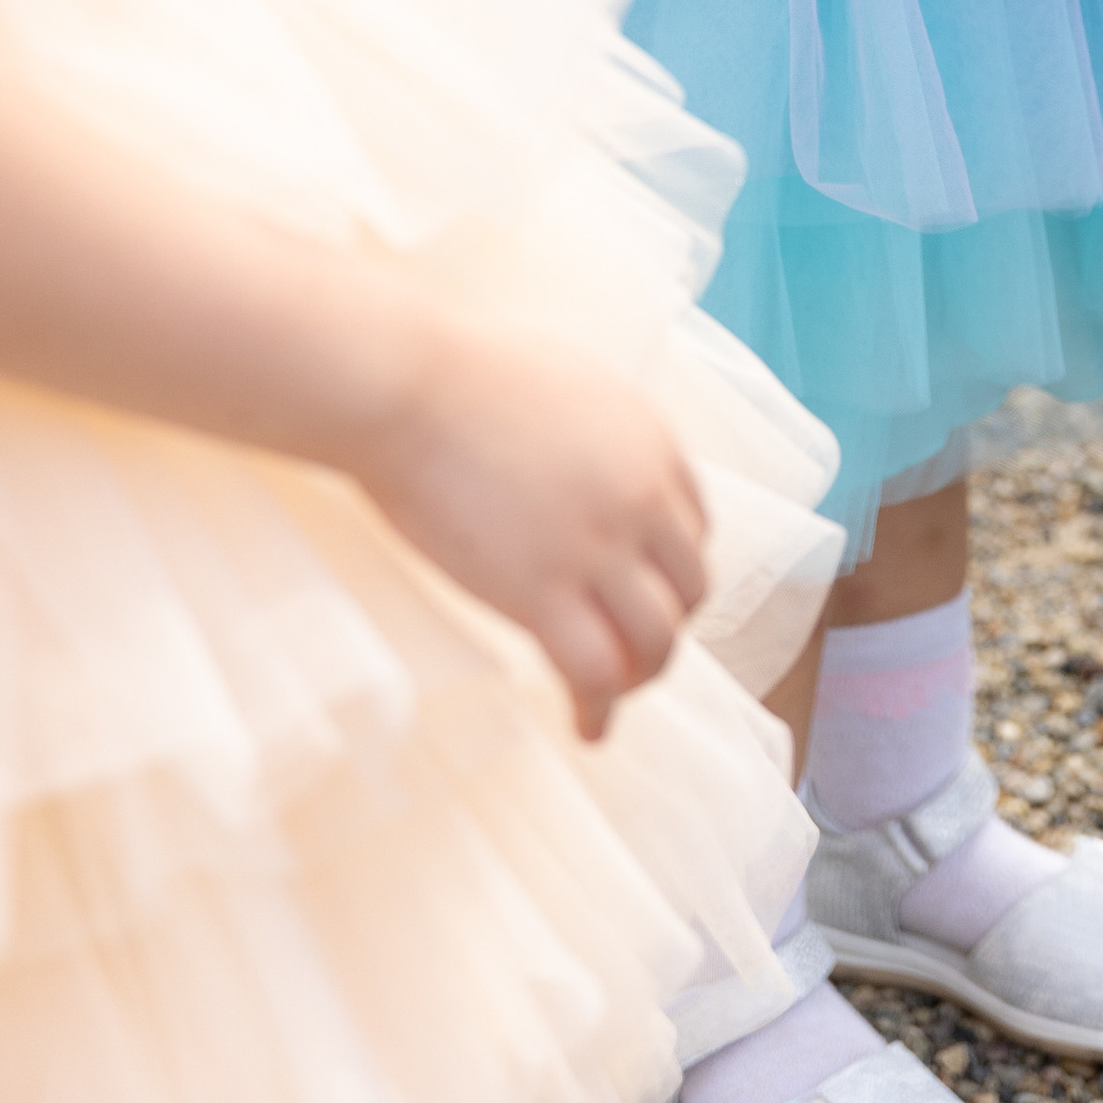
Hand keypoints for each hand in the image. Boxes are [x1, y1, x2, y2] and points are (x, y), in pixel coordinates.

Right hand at [347, 309, 709, 740]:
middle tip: (631, 650)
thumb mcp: (571, 384)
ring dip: (640, 676)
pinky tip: (586, 727)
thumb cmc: (464, 375)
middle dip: (665, 625)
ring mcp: (597, 548)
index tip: (646, 594)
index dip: (672, 572)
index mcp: (652, 444)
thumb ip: (604, 433)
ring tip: (612, 694)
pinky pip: (596, 671)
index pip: (694, 530)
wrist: (408, 389)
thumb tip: (600, 461)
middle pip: (688, 589)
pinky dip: (599, 709)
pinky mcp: (543, 593)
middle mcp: (642, 498)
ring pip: (656, 640)